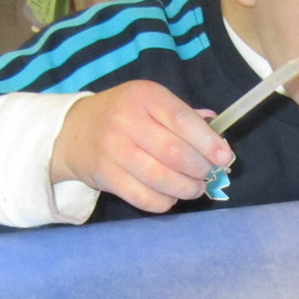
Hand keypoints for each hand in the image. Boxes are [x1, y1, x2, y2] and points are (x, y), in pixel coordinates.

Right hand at [49, 81, 233, 212]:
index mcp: (145, 96)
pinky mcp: (106, 176)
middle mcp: (127, 120)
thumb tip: (217, 131)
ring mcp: (114, 150)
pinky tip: (170, 195)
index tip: (224, 157)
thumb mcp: (150, 102)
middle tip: (208, 174)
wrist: (74, 130)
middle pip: (174, 153)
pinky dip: (165, 201)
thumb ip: (184, 115)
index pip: (182, 120)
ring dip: (186, 188)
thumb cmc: (122, 114)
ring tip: (194, 188)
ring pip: (161, 178)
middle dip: (200, 169)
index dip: (207, 142)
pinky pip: (144, 197)